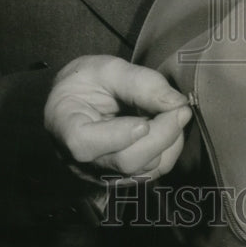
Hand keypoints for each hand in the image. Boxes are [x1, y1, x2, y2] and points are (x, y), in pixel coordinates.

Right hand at [44, 55, 191, 184]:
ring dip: (168, 142)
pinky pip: (152, 172)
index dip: (118, 136)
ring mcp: (102, 174)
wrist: (77, 98)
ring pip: (144, 170)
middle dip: (160, 136)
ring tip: (173, 112)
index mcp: (64, 127)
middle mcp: (80, 161)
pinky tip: (168, 126)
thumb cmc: (86, 81)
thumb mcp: (106, 68)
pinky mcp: (122, 178)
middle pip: (125, 161)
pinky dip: (168, 150)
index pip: (85, 144)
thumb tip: (176, 102)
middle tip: (181, 109)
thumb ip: (140, 82)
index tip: (145, 122)